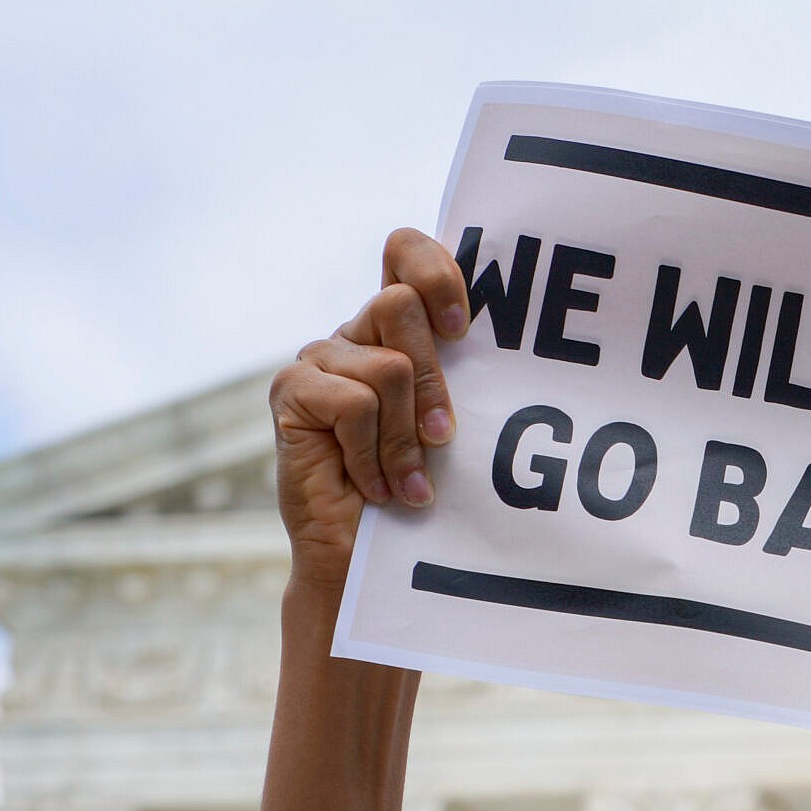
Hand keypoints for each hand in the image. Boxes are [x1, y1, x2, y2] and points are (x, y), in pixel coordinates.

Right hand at [270, 229, 469, 591]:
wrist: (368, 557)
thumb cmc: (422, 488)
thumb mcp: (452, 422)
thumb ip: (464, 374)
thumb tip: (518, 345)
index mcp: (396, 330)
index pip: (406, 253)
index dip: (436, 273)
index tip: (462, 330)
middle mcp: (354, 335)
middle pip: (400, 306)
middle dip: (432, 380)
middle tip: (442, 438)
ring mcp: (318, 360)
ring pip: (386, 366)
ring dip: (406, 436)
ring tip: (409, 479)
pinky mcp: (292, 392)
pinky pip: (354, 403)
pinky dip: (374, 454)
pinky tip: (375, 486)